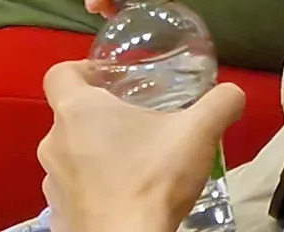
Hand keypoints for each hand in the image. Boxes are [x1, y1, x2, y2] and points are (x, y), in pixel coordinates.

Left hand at [35, 61, 241, 231]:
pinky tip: (126, 194)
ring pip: (72, 154)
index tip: (112, 80)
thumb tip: (232, 94)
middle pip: (70, 116)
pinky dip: (95, 187)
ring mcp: (52, 181)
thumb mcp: (199, 132)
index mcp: (78, 111)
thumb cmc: (153, 179)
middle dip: (102, 116)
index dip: (84, 70)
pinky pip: (75, 189)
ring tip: (136, 162)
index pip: (60, 73)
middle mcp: (54, 142)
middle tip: (139, 123)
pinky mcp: (58, 213)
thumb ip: (220, 103)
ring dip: (97, 153)